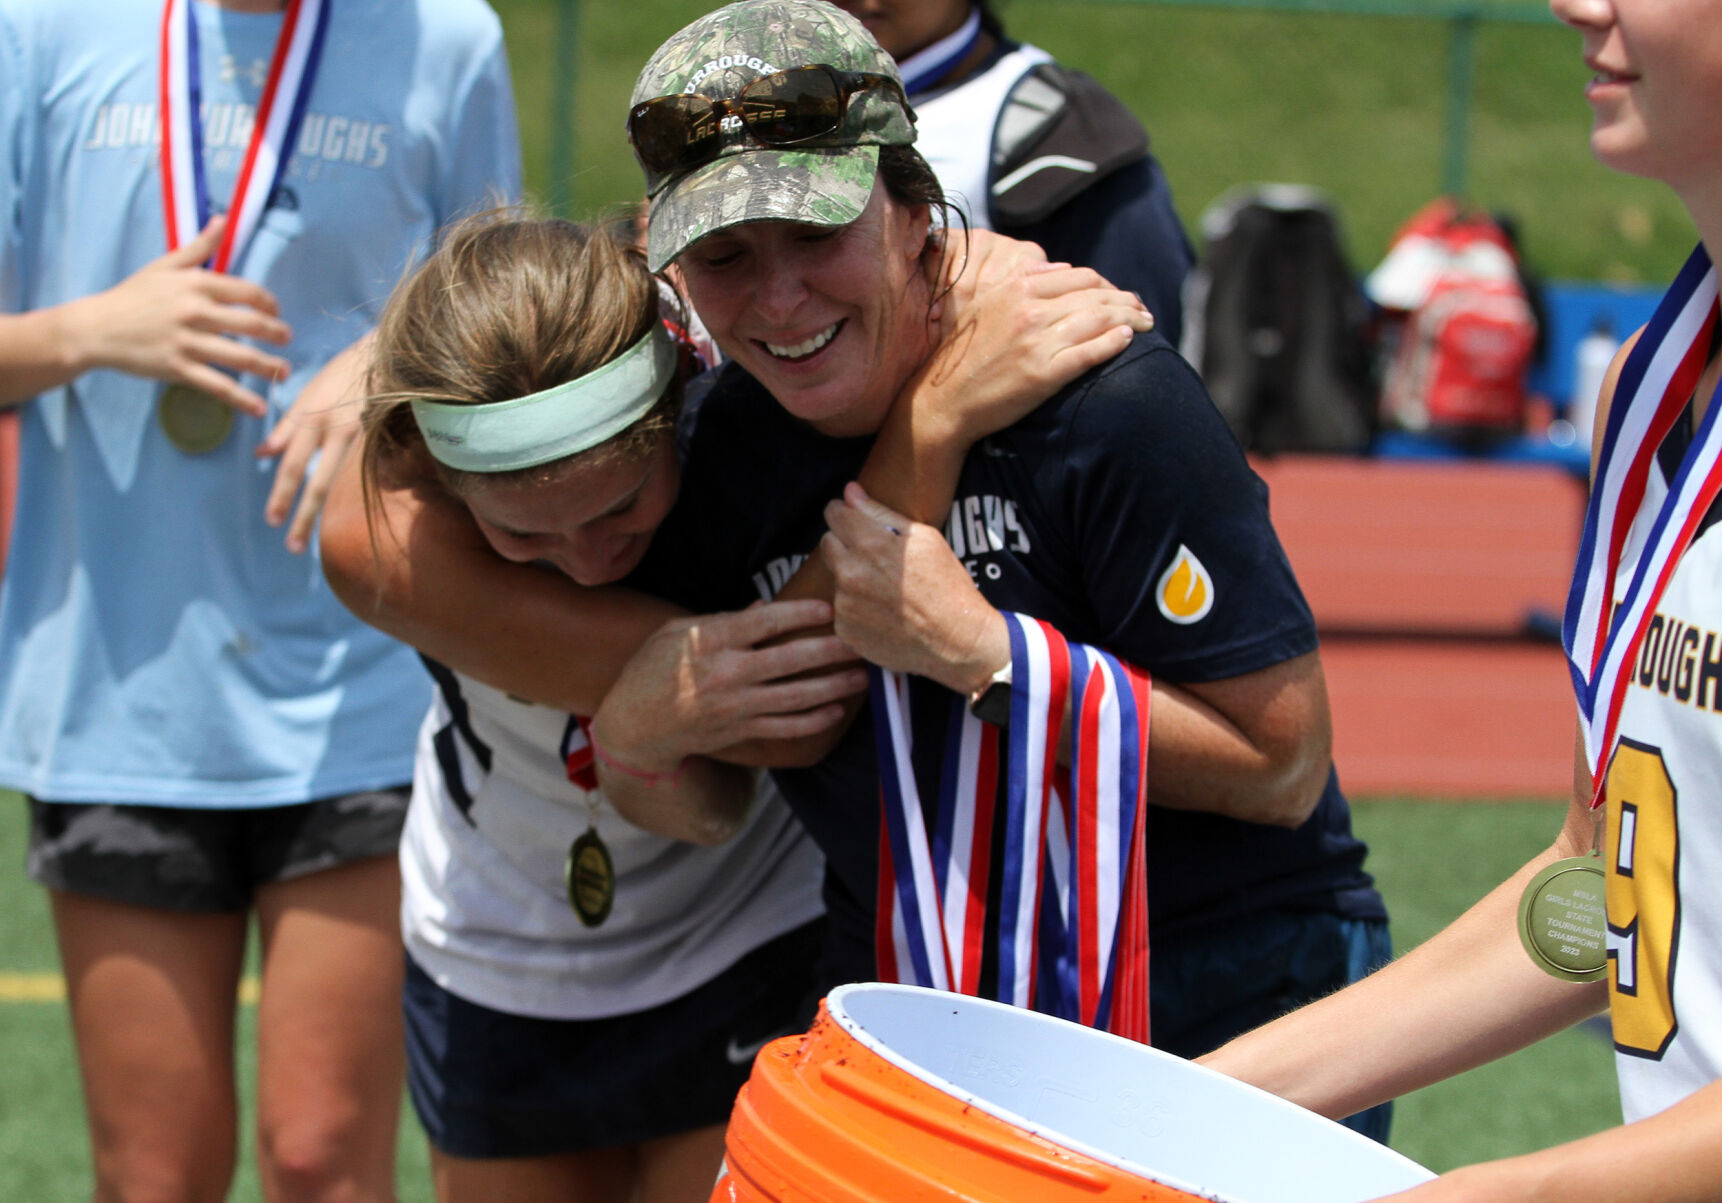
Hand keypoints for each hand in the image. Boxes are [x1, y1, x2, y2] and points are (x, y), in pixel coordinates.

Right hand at [56, 215, 290, 415]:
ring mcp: (188, 342)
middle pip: (252, 325)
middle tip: (287, 339)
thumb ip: (199, 247)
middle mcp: (196, 311)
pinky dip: (242, 400)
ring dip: (270, 367)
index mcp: (196, 284)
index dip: (270, 304)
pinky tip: (260, 408)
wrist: (96, 328)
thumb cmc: (132, 296)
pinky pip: (218, 385)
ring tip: (284, 371)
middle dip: (278, 334)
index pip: (249, 293)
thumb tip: (224, 221)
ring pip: (241, 357)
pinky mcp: (178, 368)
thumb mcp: (165, 266)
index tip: (275, 312)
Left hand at [256, 333, 372, 552]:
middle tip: (291, 547)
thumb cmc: (345, 372)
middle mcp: (334, 430)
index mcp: (311, 418)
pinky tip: (357, 515)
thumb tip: (263, 454)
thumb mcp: (309, 394)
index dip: (282, 494)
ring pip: (340, 481)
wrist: (387, 350)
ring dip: (324, 512)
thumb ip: (288, 426)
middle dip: (301, 515)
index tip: (272, 521)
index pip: (292, 465)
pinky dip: (359, 492)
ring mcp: (362, 435)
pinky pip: (370, 470)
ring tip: (314, 539)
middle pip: (315, 481)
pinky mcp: (385, 436)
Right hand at [591, 599, 869, 772]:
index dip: (800, 613)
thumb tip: (764, 607)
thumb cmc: (651, 670)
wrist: (633, 727)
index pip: (765, 622)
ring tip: (860, 677)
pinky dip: (813, 721)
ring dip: (832, 687)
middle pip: (790, 659)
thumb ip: (721, 619)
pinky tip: (835, 711)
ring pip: (795, 696)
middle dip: (830, 650)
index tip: (828, 609)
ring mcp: (734, 707)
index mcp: (710, 641)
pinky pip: (784, 727)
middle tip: (860, 642)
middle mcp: (726, 674)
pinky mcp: (738, 731)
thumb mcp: (675, 632)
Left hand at [822, 482, 1008, 694]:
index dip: (844, 513)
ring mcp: (845, 605)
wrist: (957, 642)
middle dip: (846, 543)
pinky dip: (855, 607)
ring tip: (884, 588)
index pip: (834, 514)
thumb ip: (881, 513)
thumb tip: (850, 491)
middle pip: (828, 542)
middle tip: (875, 556)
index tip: (853, 519)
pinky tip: (882, 611)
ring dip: (851, 576)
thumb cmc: (948, 586)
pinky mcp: (844, 630)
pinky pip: (840, 608)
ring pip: (835, 576)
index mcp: (870, 544)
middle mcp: (850, 573)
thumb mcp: (926, 540)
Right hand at [910, 228, 1153, 444]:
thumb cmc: (965, 356)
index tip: (1121, 297)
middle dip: (1127, 300)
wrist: (944, 401)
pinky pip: (1090, 352)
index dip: (1109, 285)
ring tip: (1146, 324)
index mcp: (1018, 287)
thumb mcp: (987, 305)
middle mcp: (1029, 309)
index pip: (1080, 276)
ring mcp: (1037, 341)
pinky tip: (1127, 341)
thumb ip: (1023, 284)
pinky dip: (1114, 343)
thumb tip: (1058, 268)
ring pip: (1099, 319)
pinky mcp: (1043, 373)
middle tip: (1144, 310)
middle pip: (1096, 294)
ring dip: (1130, 319)